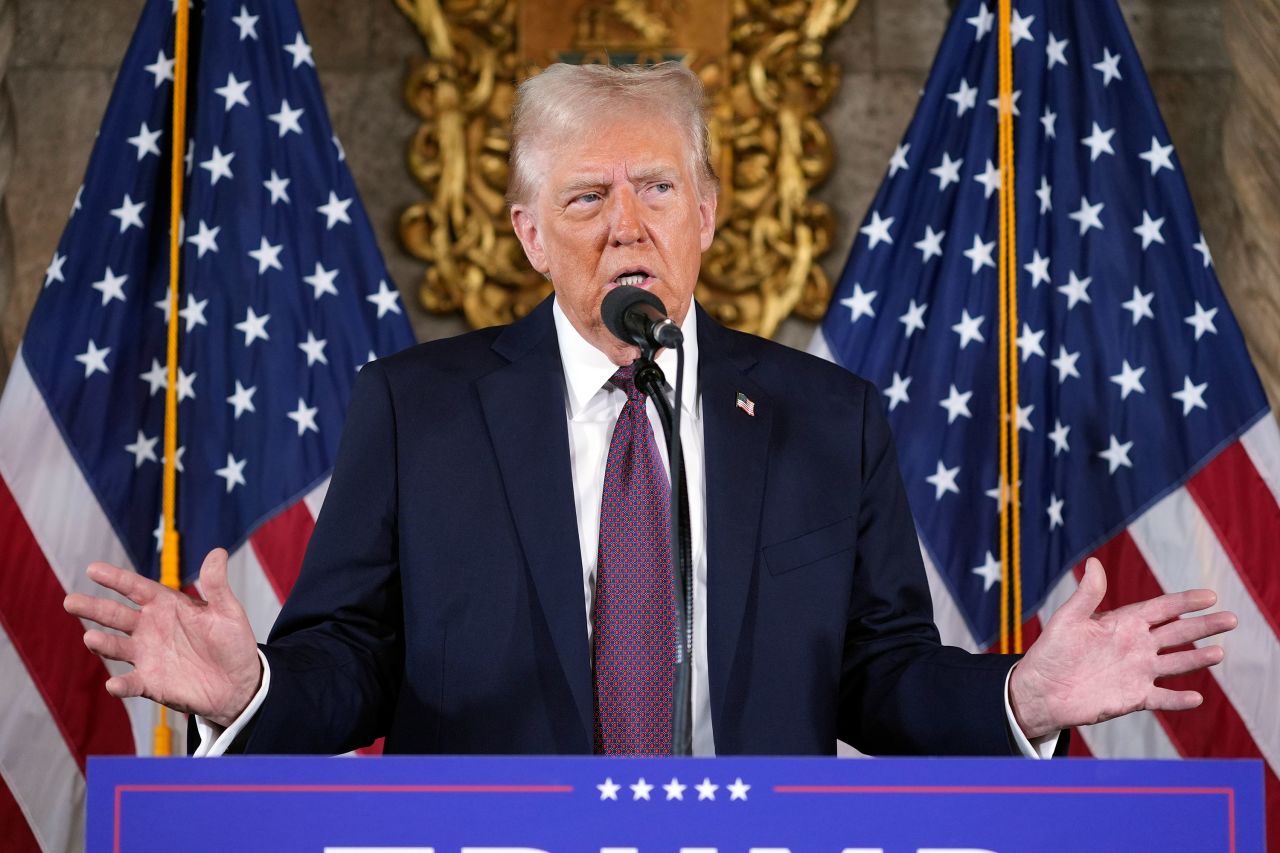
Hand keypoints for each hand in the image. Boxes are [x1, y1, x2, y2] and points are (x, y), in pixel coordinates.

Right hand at [64, 548, 261, 727]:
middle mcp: (150, 628)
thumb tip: (218, 552)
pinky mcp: (150, 682)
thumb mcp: (228, 611)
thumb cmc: (233, 642)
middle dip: (93, 608)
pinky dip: (121, 685)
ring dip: (102, 643)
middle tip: (70, 601)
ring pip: (116, 647)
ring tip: (90, 638)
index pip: (136, 588)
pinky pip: (131, 683)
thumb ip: (217, 585)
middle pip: (116, 615)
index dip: (116, 579)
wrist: (239, 682)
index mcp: (167, 605)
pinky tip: (114, 685)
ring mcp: (147, 656)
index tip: (93, 569)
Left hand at [1009, 557, 1237, 739]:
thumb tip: (1093, 563)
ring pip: (1176, 663)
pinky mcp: (1134, 697)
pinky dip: (1179, 699)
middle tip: (1231, 618)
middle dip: (1204, 626)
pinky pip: (1162, 698)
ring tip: (1220, 653)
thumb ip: (1086, 595)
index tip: (1210, 596)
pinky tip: (1196, 697)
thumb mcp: (1068, 620)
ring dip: (1198, 659)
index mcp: (1123, 623)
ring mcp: (1138, 672)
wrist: (1041, 690)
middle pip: (1178, 633)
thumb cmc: (1051, 651)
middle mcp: (1137, 645)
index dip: (1185, 602)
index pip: (1161, 609)